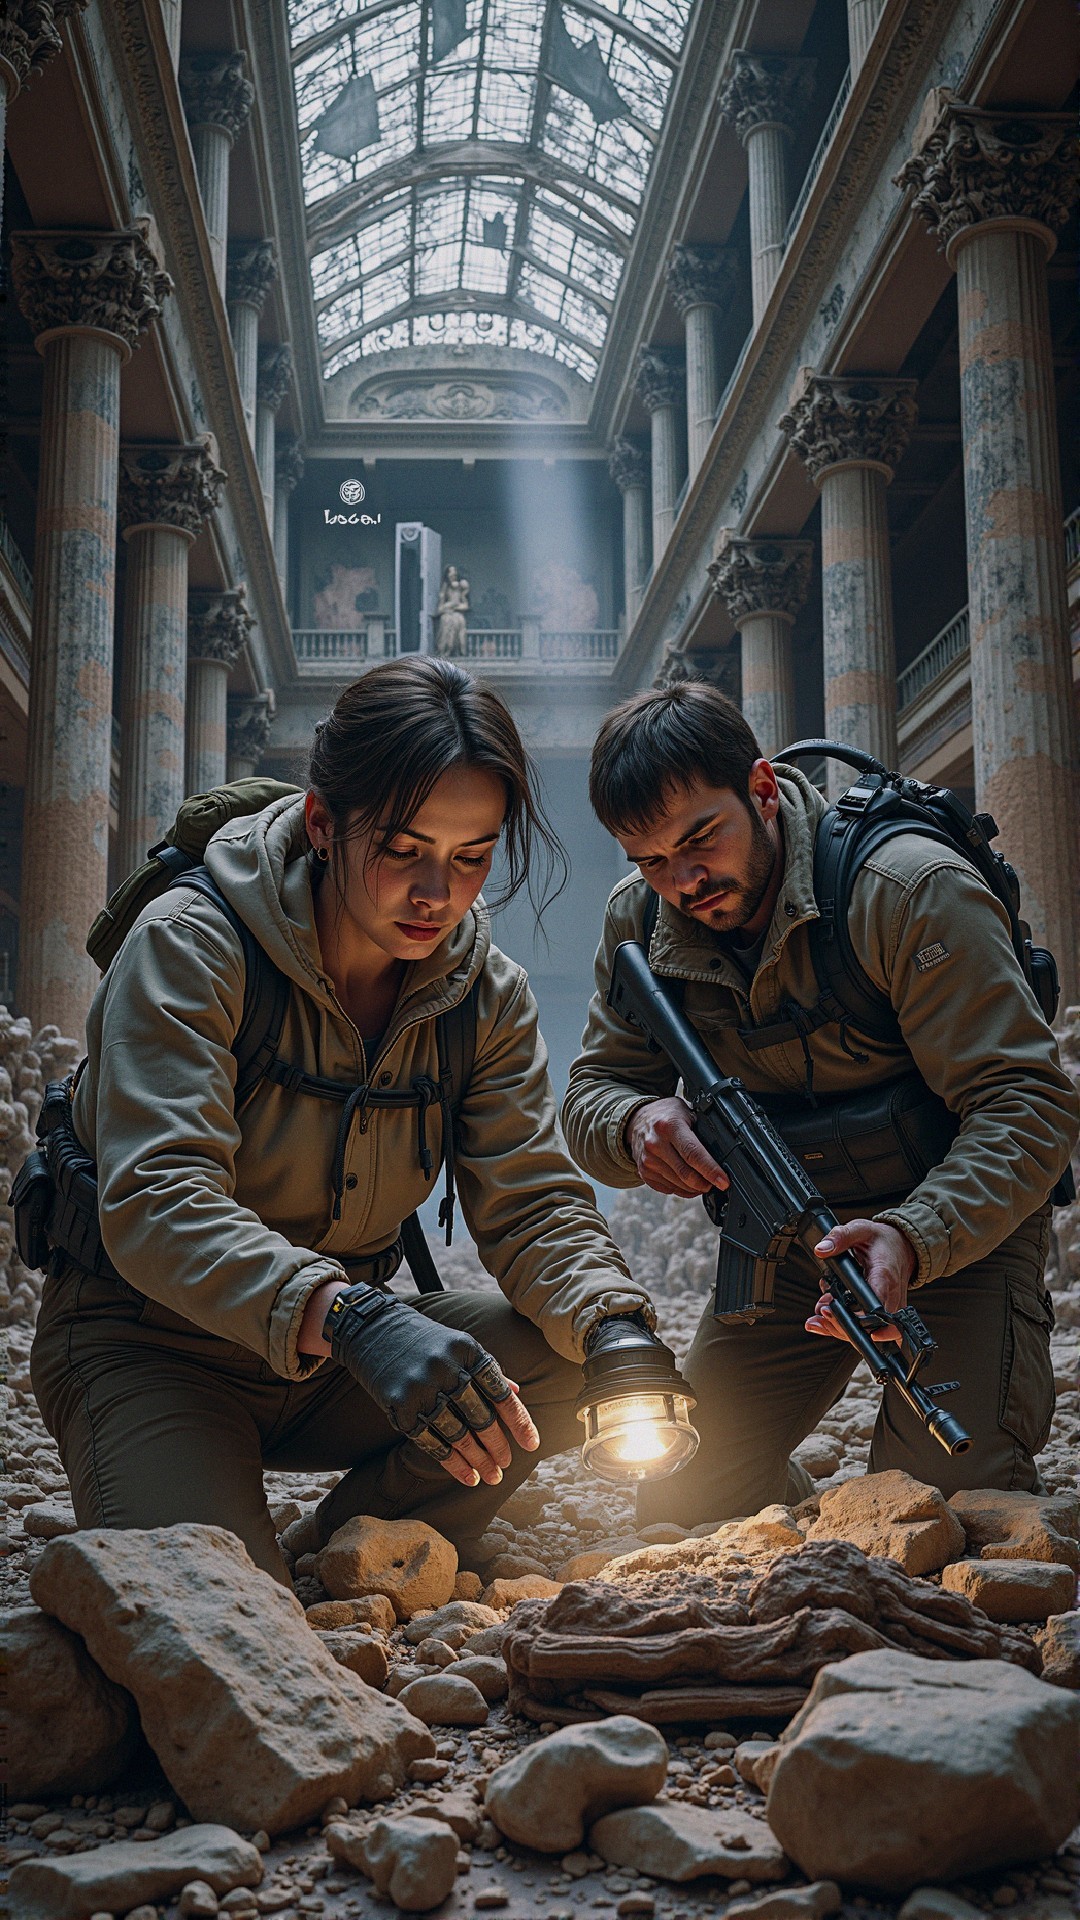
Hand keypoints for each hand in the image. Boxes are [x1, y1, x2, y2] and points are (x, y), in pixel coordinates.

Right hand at [322, 1284, 539, 1488]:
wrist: (374, 1329)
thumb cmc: (427, 1341)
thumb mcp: (460, 1344)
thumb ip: (488, 1368)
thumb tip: (517, 1393)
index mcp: (468, 1351)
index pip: (500, 1392)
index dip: (519, 1421)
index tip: (533, 1445)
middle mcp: (446, 1369)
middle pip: (480, 1417)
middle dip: (497, 1446)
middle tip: (506, 1466)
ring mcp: (421, 1388)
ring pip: (456, 1434)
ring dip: (476, 1460)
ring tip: (490, 1477)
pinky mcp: (399, 1406)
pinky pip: (430, 1441)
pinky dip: (450, 1462)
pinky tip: (465, 1475)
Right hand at [626, 1097, 729, 1198]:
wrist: (637, 1120)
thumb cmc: (666, 1115)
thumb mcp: (686, 1112)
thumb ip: (701, 1130)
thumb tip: (722, 1152)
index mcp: (669, 1126)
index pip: (693, 1154)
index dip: (711, 1170)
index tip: (723, 1181)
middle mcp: (655, 1144)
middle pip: (686, 1174)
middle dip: (705, 1183)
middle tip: (717, 1183)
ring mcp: (648, 1160)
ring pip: (678, 1185)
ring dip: (695, 1188)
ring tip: (705, 1183)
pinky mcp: (644, 1172)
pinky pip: (668, 1189)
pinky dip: (682, 1190)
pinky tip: (689, 1183)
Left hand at [806, 1218, 917, 1344]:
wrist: (903, 1247)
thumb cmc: (884, 1241)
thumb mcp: (861, 1230)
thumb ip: (840, 1236)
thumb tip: (822, 1249)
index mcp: (885, 1277)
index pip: (877, 1308)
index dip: (858, 1320)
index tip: (834, 1313)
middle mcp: (890, 1297)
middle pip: (871, 1327)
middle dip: (841, 1326)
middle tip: (820, 1312)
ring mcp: (889, 1308)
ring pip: (869, 1332)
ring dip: (840, 1329)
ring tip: (818, 1317)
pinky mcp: (884, 1313)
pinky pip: (868, 1327)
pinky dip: (846, 1327)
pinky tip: (826, 1320)